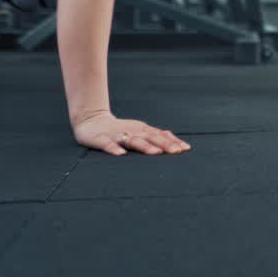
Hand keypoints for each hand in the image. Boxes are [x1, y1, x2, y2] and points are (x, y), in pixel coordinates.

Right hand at [72, 111, 191, 155]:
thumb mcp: (140, 131)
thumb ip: (157, 137)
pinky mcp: (101, 139)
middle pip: (151, 138)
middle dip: (165, 144)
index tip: (186, 149)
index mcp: (142, 130)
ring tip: (156, 153)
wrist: (92, 120)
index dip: (173, 142)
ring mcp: (118, 135)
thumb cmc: (121, 129)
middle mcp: (133, 131)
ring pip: (133, 141)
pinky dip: (114, 149)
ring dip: (145, 147)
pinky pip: (108, 145)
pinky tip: (121, 155)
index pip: (161, 136)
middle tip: (177, 152)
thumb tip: (178, 143)